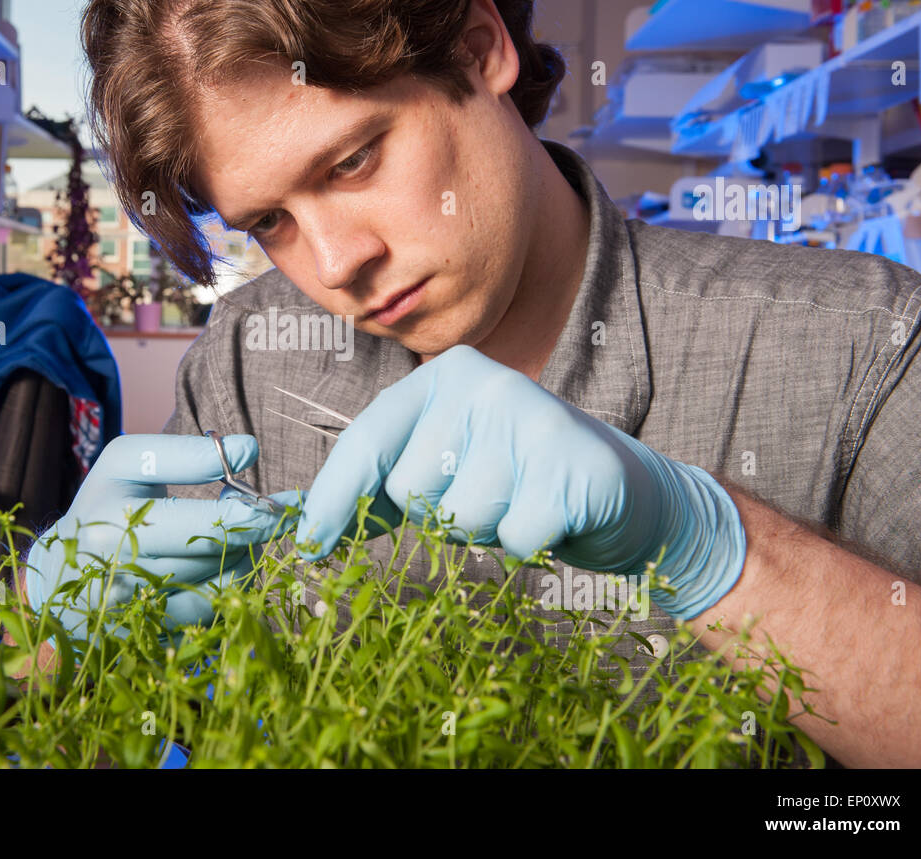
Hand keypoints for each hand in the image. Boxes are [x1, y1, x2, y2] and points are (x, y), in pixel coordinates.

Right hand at [24, 434, 297, 639]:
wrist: (59, 574)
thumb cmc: (106, 505)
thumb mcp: (129, 464)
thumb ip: (187, 454)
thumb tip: (249, 449)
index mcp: (113, 517)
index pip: (202, 521)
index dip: (253, 511)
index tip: (292, 499)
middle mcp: (119, 569)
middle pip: (212, 553)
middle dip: (257, 530)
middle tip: (285, 513)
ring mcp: (133, 608)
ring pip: (215, 582)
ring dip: (245, 555)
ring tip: (249, 532)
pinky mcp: (146, 633)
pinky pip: (208, 611)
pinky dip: (230, 584)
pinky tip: (232, 562)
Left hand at [293, 346, 745, 618]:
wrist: (620, 491)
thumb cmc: (513, 480)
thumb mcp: (443, 466)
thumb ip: (376, 484)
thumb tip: (299, 527)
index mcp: (444, 376)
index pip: (368, 439)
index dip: (331, 497)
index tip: (305, 544)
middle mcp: (485, 384)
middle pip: (408, 488)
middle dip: (436, 514)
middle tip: (484, 495)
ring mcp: (534, 419)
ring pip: (459, 519)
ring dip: (483, 531)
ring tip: (518, 502)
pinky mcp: (575, 467)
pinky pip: (513, 538)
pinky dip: (527, 543)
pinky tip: (552, 515)